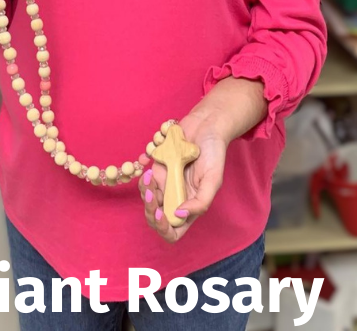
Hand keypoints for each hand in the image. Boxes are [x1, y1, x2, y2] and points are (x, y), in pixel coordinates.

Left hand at [138, 112, 226, 243]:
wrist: (205, 125)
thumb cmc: (214, 152)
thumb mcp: (214, 179)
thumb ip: (200, 202)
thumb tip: (180, 214)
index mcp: (190, 205)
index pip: (174, 231)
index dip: (163, 228)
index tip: (160, 213)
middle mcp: (176, 197)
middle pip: (155, 216)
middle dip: (149, 207)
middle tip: (152, 191)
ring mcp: (165, 183)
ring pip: (146, 197)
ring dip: (144, 189)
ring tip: (150, 174)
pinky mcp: (157, 168)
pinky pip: (143, 179)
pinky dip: (143, 174)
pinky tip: (150, 164)